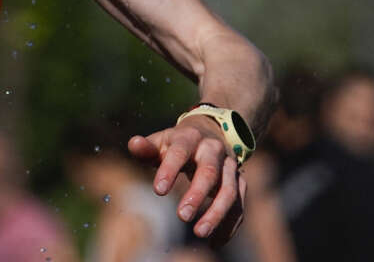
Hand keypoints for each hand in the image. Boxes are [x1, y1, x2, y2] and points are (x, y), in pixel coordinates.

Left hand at [127, 117, 245, 244]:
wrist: (211, 132)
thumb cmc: (177, 143)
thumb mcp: (161, 141)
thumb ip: (146, 148)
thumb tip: (134, 144)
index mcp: (190, 137)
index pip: (180, 152)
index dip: (169, 170)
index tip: (158, 191)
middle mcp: (213, 149)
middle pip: (209, 172)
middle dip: (196, 195)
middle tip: (182, 216)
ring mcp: (230, 165)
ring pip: (229, 190)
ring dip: (216, 213)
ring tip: (199, 233)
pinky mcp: (240, 181)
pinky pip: (239, 204)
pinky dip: (229, 224)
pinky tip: (216, 241)